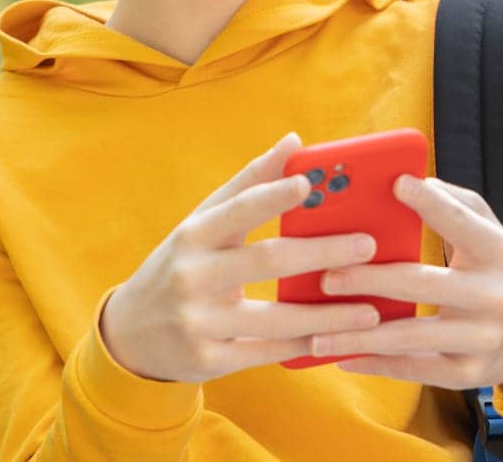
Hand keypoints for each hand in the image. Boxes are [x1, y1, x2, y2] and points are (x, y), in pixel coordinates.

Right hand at [99, 132, 384, 383]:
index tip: (311, 183)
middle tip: (368, 245)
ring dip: (329, 316)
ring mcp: (199, 322)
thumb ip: (248, 185)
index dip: (273, 194)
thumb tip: (294, 142)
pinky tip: (340, 342)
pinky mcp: (208, 360)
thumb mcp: (201, 223)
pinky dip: (306, 348)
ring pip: (276, 319)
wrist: (131, 334)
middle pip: (268, 261)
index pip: (238, 209)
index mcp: (194, 235)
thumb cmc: (180, 265)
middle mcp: (193, 276)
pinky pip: (268, 354)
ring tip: (371, 310)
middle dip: (323, 252)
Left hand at [307, 175, 502, 412]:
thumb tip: (411, 181)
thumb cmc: (493, 267)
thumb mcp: (489, 230)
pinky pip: (414, 370)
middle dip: (369, 280)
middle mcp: (495, 296)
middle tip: (326, 276)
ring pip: (410, 337)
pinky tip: (340, 359)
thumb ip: (454, 202)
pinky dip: (375, 365)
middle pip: (421, 284)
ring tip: (317, 334)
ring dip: (358, 336)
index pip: (461, 222)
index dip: (430, 203)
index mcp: (498, 250)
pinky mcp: (469, 374)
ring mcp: (482, 339)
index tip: (395, 183)